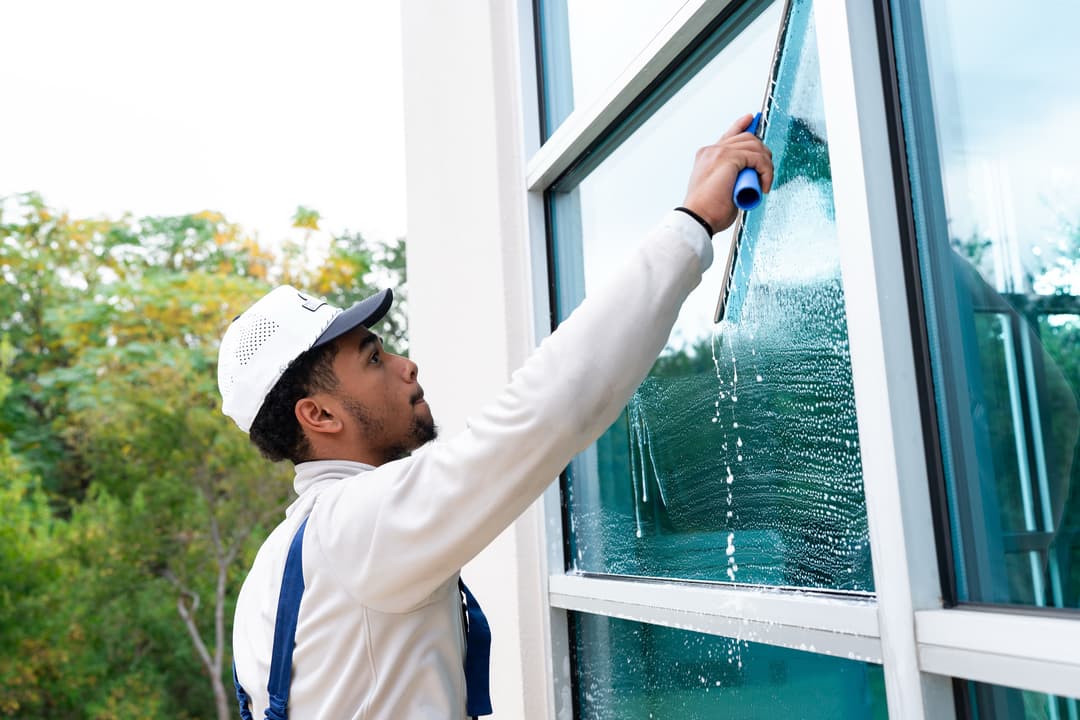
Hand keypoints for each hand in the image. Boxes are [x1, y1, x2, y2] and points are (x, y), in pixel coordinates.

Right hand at [682, 114, 773, 232]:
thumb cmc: (708, 211)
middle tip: (766, 174)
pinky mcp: (728, 157)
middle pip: (747, 138)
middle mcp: (712, 150)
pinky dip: (766, 171)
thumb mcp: (722, 190)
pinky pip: (757, 158)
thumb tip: (748, 181)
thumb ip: (733, 179)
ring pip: (754, 145)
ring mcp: (719, 151)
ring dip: (765, 165)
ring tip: (763, 184)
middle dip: (762, 154)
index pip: (729, 134)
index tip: (752, 118)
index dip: (742, 125)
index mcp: (708, 155)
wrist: (698, 218)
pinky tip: (763, 185)